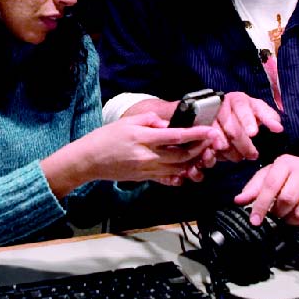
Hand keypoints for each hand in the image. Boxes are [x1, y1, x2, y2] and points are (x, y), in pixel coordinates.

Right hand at [81, 112, 218, 184]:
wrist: (89, 160)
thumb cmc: (105, 137)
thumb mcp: (127, 122)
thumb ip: (149, 120)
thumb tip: (167, 124)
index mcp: (143, 138)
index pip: (176, 136)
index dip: (196, 134)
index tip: (210, 131)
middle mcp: (147, 156)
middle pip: (181, 156)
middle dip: (199, 150)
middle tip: (210, 142)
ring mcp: (146, 169)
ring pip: (177, 169)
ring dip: (193, 163)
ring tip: (202, 154)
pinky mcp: (144, 178)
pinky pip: (167, 178)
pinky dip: (180, 175)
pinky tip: (187, 170)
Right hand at [212, 92, 282, 161]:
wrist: (224, 111)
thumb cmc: (246, 111)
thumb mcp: (259, 110)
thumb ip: (269, 117)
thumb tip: (279, 128)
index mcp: (237, 100)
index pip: (242, 108)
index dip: (247, 121)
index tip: (254, 133)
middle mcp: (221, 108)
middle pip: (232, 129)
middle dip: (243, 144)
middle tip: (253, 155)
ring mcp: (209, 120)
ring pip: (219, 139)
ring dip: (231, 152)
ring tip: (240, 157)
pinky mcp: (202, 133)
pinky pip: (207, 146)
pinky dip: (215, 154)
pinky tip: (223, 157)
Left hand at [233, 154, 298, 229]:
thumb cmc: (291, 176)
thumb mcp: (270, 175)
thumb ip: (254, 188)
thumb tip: (238, 201)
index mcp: (285, 163)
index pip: (270, 185)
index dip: (261, 205)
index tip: (254, 220)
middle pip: (287, 200)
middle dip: (278, 213)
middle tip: (277, 215)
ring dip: (292, 221)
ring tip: (290, 216)